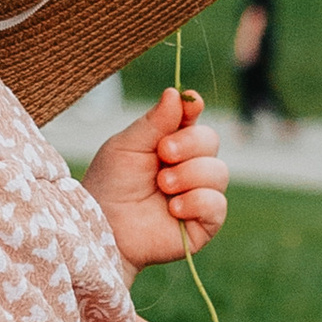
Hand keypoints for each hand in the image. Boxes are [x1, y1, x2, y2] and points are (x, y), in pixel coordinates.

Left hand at [82, 86, 228, 272]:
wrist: (103, 229)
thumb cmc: (109, 186)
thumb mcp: (126, 146)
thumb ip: (154, 121)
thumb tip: (176, 93)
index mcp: (169, 143)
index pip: (193, 119)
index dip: (194, 109)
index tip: (191, 103)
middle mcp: (188, 166)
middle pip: (211, 141)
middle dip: (189, 145)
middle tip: (162, 154)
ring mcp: (198, 195)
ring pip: (219, 172)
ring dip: (190, 175)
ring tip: (163, 185)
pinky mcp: (203, 224)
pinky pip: (217, 204)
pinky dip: (197, 201)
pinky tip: (174, 208)